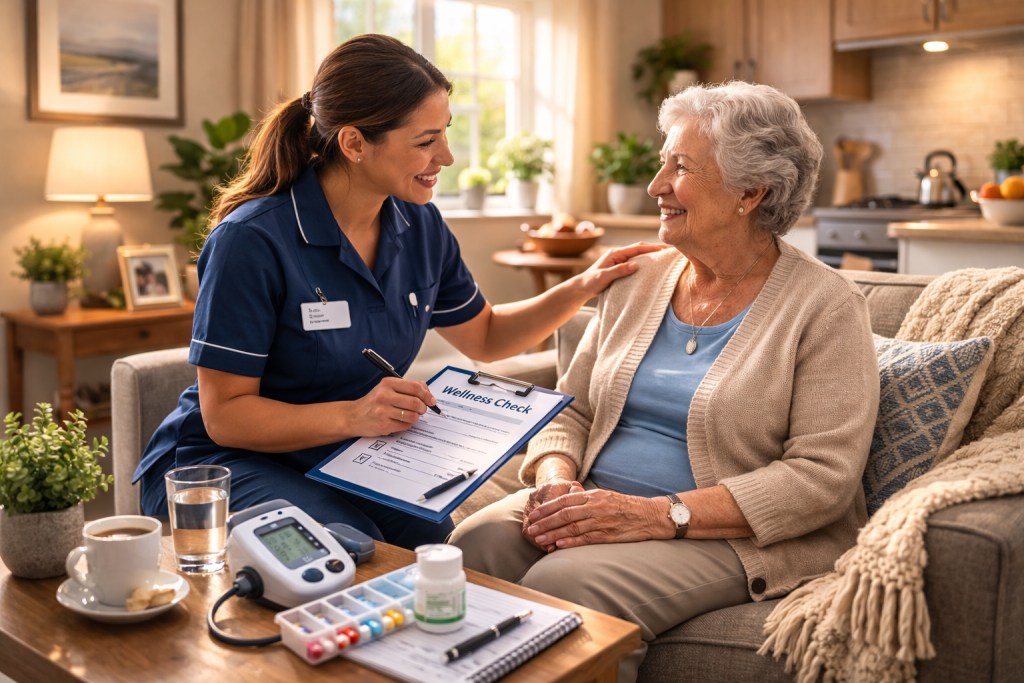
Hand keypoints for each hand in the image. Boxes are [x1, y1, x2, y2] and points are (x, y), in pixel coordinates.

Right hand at [345, 377, 435, 436]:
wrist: (353, 416)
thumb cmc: (373, 402)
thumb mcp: (387, 389)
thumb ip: (406, 388)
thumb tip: (428, 394)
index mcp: (388, 383)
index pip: (415, 387)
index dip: (427, 395)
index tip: (431, 400)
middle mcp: (384, 395)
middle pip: (416, 402)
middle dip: (423, 408)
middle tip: (422, 410)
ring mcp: (383, 410)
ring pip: (412, 415)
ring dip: (416, 417)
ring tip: (411, 416)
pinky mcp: (383, 424)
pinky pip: (405, 426)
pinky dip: (407, 425)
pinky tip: (400, 422)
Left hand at [525, 489, 671, 549]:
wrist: (651, 515)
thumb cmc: (626, 507)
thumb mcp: (606, 497)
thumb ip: (586, 500)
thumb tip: (566, 503)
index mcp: (593, 495)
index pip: (564, 501)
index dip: (547, 508)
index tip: (534, 515)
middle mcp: (596, 506)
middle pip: (564, 514)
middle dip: (545, 522)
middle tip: (531, 529)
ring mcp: (602, 521)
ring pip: (572, 527)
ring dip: (553, 534)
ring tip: (540, 540)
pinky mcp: (609, 535)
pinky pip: (586, 538)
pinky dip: (571, 541)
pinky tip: (559, 545)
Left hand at [573, 242, 668, 297]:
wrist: (581, 287)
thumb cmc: (591, 282)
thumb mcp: (604, 277)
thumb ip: (619, 271)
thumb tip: (636, 265)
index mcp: (615, 253)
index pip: (637, 248)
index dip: (651, 248)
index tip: (664, 249)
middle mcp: (618, 254)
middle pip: (639, 248)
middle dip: (654, 248)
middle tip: (669, 251)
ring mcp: (619, 260)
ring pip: (638, 254)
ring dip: (650, 254)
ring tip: (664, 256)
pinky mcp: (619, 266)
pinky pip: (634, 261)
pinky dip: (644, 261)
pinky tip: (651, 265)